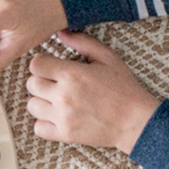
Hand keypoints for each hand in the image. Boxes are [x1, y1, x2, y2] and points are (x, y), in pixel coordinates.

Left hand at [25, 31, 160, 153]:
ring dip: (41, 101)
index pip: (36, 65)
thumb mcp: (108, 58)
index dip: (42, 63)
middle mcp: (63, 96)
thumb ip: (83, 43)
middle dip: (41, 80)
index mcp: (72, 75)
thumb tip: (61, 33)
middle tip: (55, 82)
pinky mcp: (64, 134)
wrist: (136, 121)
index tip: (51, 66)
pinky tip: (56, 116)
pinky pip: (38, 127)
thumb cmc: (124, 89)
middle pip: (31, 84)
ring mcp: (62, 117)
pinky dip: (44, 122)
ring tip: (56, 99)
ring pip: (32, 106)